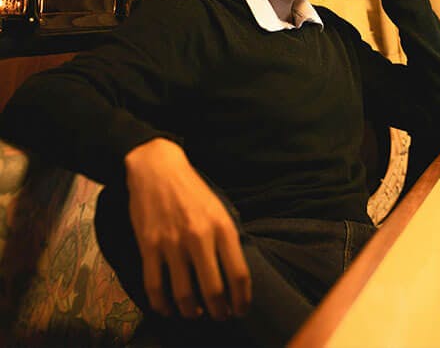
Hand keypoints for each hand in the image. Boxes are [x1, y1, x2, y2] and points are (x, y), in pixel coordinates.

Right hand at [124, 138, 250, 320]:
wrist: (158, 170)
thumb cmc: (193, 191)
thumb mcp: (220, 209)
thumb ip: (227, 239)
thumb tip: (235, 274)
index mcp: (222, 227)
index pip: (239, 274)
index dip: (242, 299)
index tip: (241, 310)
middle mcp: (199, 237)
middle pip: (214, 290)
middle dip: (219, 311)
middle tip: (221, 317)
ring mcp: (172, 243)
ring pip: (184, 294)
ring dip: (191, 312)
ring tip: (196, 314)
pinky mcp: (149, 246)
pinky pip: (154, 286)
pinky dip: (162, 305)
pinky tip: (168, 309)